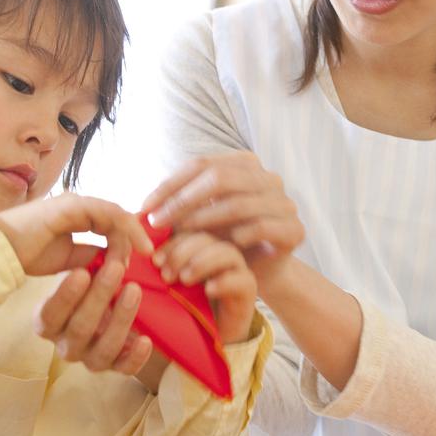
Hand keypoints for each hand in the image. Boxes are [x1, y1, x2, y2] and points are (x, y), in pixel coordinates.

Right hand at [0, 193, 152, 276]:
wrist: (0, 251)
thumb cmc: (26, 254)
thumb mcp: (66, 259)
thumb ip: (88, 254)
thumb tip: (110, 257)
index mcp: (74, 214)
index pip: (110, 221)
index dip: (127, 236)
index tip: (142, 256)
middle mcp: (77, 204)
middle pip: (117, 216)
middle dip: (134, 235)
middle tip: (148, 255)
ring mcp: (75, 202)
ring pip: (116, 213)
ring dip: (132, 233)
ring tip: (145, 251)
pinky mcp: (73, 205)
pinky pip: (108, 213)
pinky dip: (125, 228)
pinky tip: (135, 245)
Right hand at [34, 261, 153, 376]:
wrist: (101, 312)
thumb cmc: (86, 288)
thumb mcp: (80, 276)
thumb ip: (86, 268)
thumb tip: (103, 250)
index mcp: (47, 323)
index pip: (50, 314)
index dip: (65, 296)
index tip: (82, 271)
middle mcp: (65, 346)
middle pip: (80, 329)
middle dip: (100, 297)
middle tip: (116, 267)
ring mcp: (89, 359)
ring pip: (103, 350)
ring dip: (121, 319)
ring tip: (133, 289)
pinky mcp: (113, 366)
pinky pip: (124, 369)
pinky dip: (136, 358)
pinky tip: (146, 339)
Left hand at [142, 152, 304, 284]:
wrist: (261, 271)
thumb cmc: (225, 239)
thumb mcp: (200, 216)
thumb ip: (179, 204)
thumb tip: (141, 207)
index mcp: (245, 164)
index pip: (202, 164)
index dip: (170, 184)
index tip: (145, 207)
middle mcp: (268, 177)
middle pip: (220, 179)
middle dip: (184, 201)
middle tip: (159, 223)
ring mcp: (284, 201)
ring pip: (239, 203)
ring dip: (205, 220)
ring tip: (182, 236)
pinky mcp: (294, 229)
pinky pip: (263, 226)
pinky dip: (239, 235)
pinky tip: (223, 245)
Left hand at [153, 232, 255, 343]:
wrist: (208, 343)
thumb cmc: (184, 312)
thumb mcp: (167, 289)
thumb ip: (157, 271)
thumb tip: (135, 257)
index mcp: (198, 248)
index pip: (186, 232)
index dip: (170, 242)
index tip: (154, 261)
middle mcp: (218, 253)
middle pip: (205, 238)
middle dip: (182, 252)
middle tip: (166, 274)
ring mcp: (236, 269)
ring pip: (226, 252)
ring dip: (202, 262)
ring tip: (184, 280)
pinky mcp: (248, 289)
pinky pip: (240, 278)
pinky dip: (224, 281)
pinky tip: (208, 290)